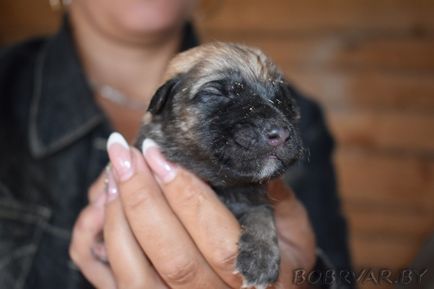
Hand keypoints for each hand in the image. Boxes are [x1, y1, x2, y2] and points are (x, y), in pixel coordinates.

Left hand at [70, 132, 315, 287]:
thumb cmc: (282, 259)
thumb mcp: (293, 228)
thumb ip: (274, 196)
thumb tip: (245, 155)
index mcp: (259, 279)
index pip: (218, 239)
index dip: (185, 194)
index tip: (160, 154)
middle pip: (171, 254)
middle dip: (142, 197)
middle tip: (126, 153)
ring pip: (136, 273)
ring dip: (118, 218)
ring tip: (113, 173)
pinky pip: (117, 282)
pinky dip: (106, 242)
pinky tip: (105, 207)